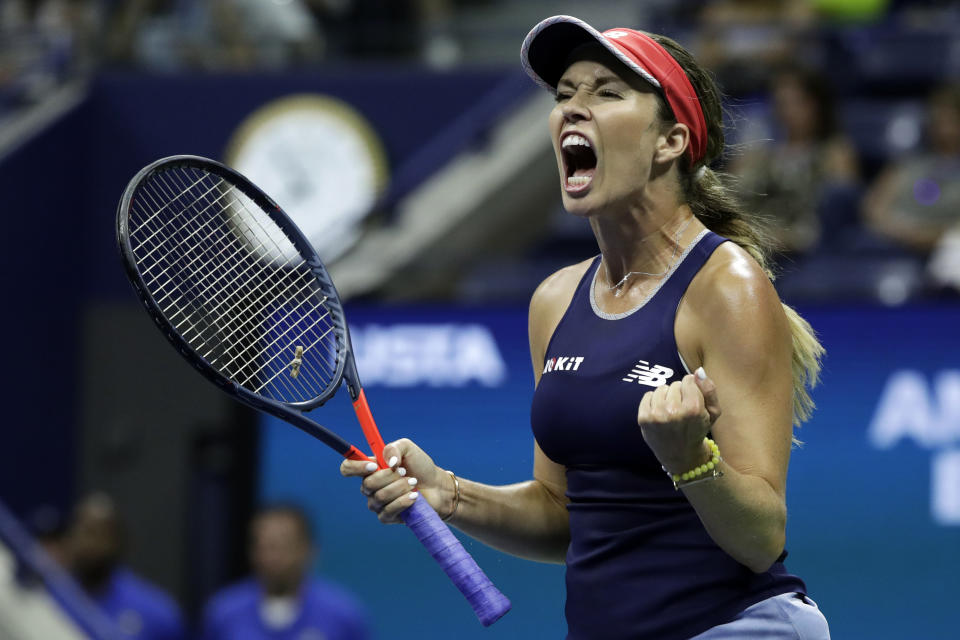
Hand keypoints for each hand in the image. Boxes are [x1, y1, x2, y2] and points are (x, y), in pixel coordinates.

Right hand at [339, 438, 453, 522]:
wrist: (437, 486)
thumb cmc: (421, 466)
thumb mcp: (408, 448)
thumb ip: (394, 448)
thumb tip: (388, 463)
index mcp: (370, 468)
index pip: (348, 468)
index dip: (356, 467)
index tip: (374, 465)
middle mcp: (370, 486)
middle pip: (367, 484)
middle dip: (390, 477)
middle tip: (405, 472)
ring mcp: (377, 503)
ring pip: (379, 497)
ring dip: (400, 488)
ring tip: (413, 483)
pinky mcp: (387, 516)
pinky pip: (386, 512)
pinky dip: (402, 502)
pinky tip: (414, 496)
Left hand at [637, 367, 721, 474]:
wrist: (681, 455)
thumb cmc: (698, 430)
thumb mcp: (713, 412)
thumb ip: (709, 389)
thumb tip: (698, 371)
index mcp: (693, 409)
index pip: (688, 380)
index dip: (691, 388)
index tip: (691, 400)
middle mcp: (674, 411)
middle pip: (675, 385)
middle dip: (679, 394)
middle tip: (682, 410)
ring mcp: (657, 415)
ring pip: (661, 388)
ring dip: (666, 396)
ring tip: (671, 411)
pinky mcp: (644, 418)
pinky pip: (648, 395)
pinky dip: (653, 401)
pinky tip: (660, 413)